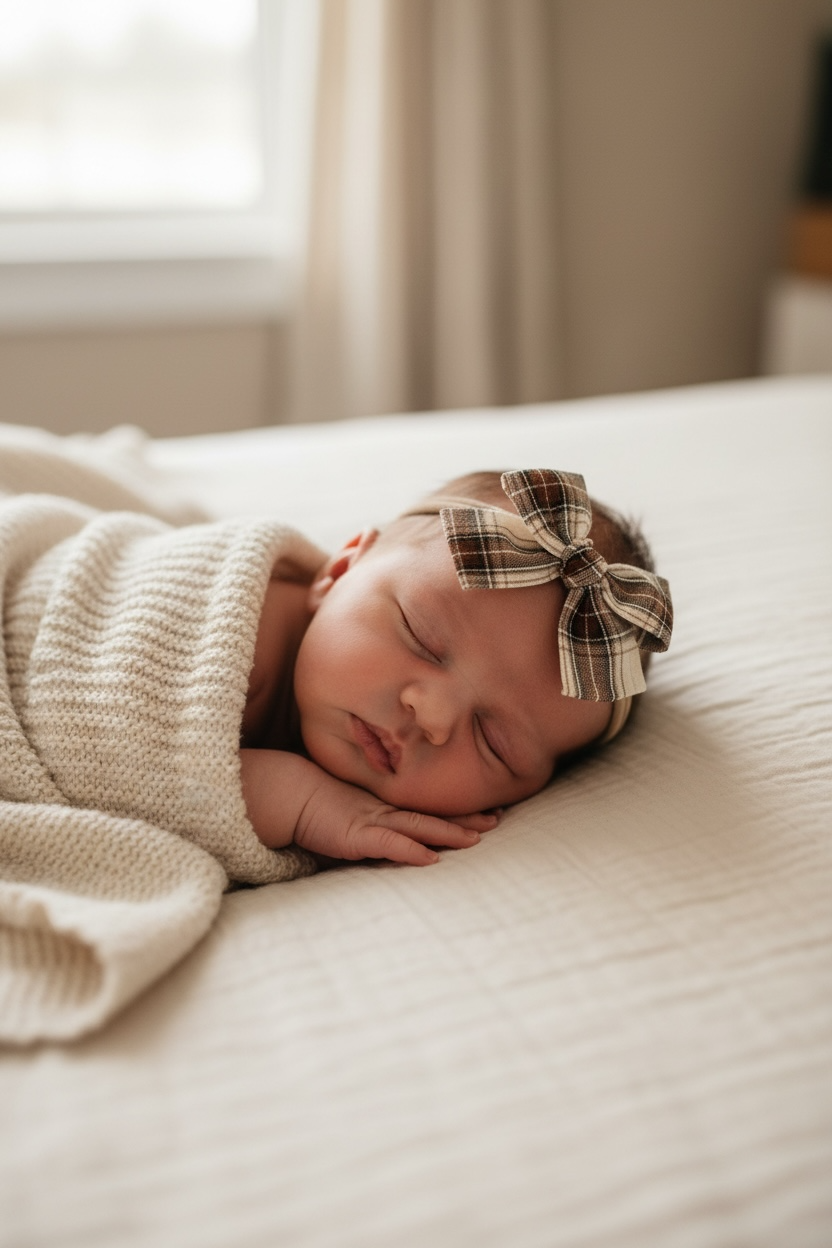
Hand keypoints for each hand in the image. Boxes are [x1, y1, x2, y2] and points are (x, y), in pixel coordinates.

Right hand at [295, 769, 498, 866]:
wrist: (288, 794)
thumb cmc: (316, 806)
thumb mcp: (351, 815)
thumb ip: (373, 826)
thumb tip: (399, 840)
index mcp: (386, 807)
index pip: (428, 809)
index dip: (457, 811)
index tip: (486, 811)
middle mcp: (385, 812)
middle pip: (432, 815)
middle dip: (465, 818)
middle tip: (498, 819)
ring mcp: (372, 822)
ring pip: (418, 826)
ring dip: (448, 832)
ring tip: (477, 838)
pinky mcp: (356, 836)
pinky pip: (388, 844)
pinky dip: (410, 850)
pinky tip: (431, 857)